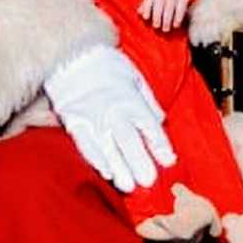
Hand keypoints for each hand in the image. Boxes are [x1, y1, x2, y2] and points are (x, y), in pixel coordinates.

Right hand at [45, 43, 175, 192]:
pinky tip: (106, 173)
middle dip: (139, 162)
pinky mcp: (75, 122)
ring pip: (108, 148)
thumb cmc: (108, 67)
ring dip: (119, 168)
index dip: (160, 144)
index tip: (169, 161)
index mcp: (131, 100)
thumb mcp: (136, 79)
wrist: (74, 56)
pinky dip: (97, 161)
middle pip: (129, 141)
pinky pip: (86, 146)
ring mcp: (93, 118)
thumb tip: (159, 121)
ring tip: (128, 186)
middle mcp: (113, 111)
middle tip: (148, 181)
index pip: (149, 126)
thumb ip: (148, 103)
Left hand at [139, 0, 188, 31]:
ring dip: (167, 20)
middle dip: (157, 16)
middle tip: (156, 26)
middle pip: (159, 3)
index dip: (147, 8)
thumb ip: (146, 5)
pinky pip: (180, 8)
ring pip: (170, 7)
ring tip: (165, 29)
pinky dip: (178, 18)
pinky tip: (176, 26)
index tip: (146, 18)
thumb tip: (139, 12)